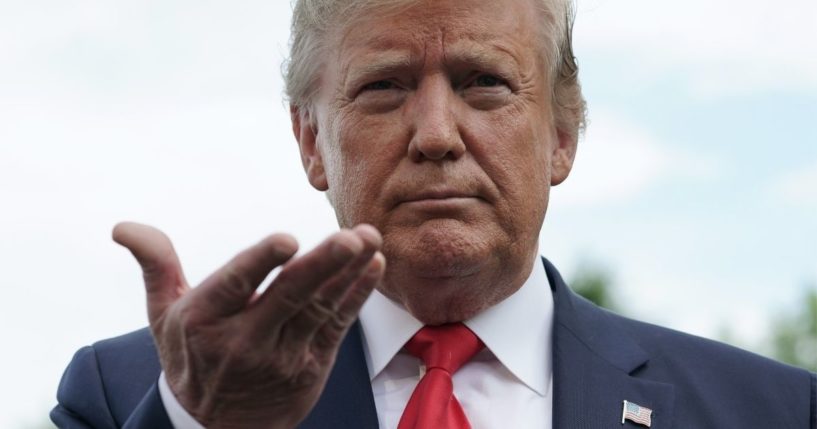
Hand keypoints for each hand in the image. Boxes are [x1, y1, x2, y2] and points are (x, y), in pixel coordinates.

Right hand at [113, 222, 384, 428]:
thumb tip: (123, 227)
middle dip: (322, 266)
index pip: (235, 286)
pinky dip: (357, 296)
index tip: (286, 240)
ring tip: (368, 241)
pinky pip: (337, 326)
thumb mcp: (163, 315)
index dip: (260, 263)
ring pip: (319, 309)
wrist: (215, 428)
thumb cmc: (190, 356)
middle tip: (349, 238)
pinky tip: (373, 267)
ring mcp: (282, 356)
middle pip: (288, 298)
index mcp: (204, 321)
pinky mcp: (310, 365)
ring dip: (348, 274)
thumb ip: (156, 265)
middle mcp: (244, 340)